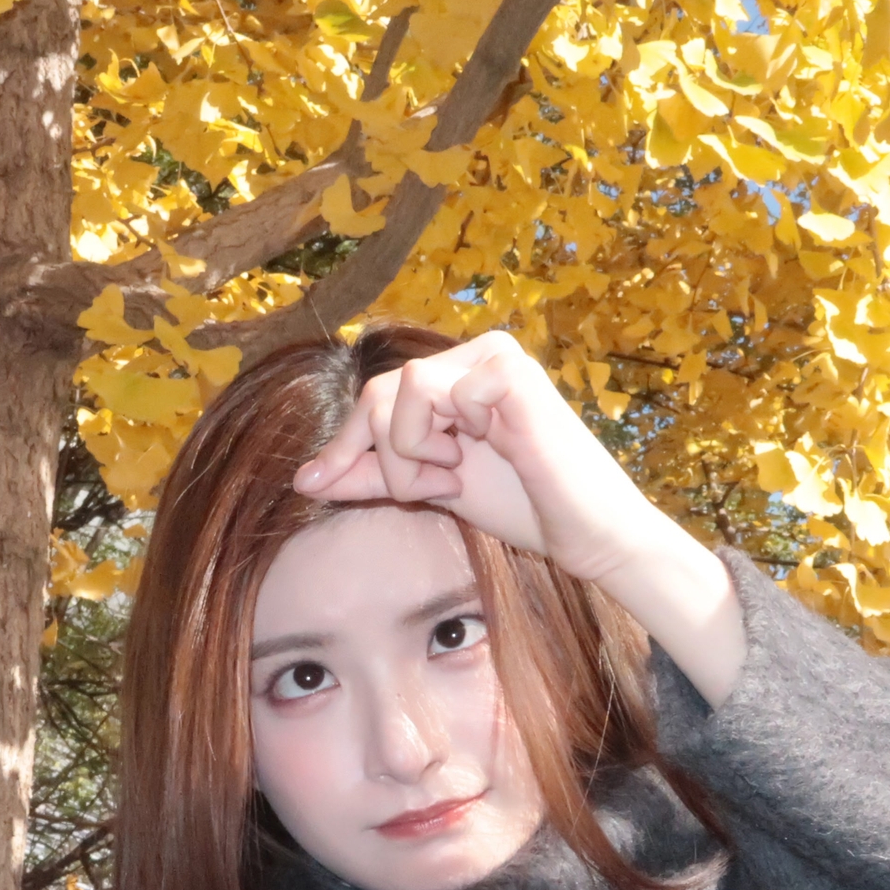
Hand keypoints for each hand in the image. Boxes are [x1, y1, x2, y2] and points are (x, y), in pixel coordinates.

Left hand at [291, 330, 665, 586]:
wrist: (587, 536)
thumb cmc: (523, 506)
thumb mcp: (431, 487)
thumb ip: (370, 477)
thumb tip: (302, 479)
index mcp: (456, 373)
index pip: (372, 397)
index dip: (344, 446)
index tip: (320, 484)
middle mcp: (476, 353)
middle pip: (377, 393)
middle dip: (385, 457)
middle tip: (435, 485)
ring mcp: (496, 357)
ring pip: (401, 392)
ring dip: (412, 452)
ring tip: (457, 475)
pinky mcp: (511, 372)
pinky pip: (437, 394)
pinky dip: (446, 438)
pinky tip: (485, 455)